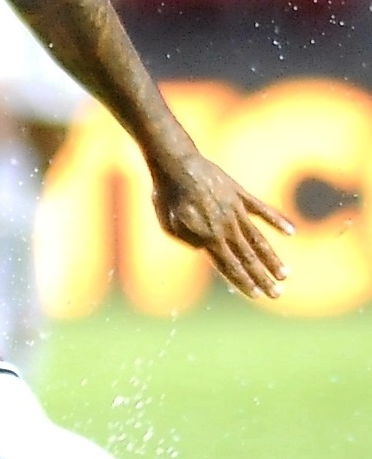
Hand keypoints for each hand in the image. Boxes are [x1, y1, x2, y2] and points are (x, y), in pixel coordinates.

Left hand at [151, 153, 293, 300]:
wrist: (175, 163)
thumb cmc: (166, 195)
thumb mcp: (168, 224)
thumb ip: (188, 240)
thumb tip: (204, 249)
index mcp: (207, 237)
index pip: (229, 266)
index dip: (244, 282)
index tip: (257, 295)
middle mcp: (226, 227)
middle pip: (248, 258)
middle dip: (263, 278)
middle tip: (278, 294)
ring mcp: (236, 210)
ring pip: (259, 239)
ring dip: (273, 258)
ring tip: (286, 274)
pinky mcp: (241, 194)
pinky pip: (263, 210)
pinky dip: (278, 220)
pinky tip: (291, 231)